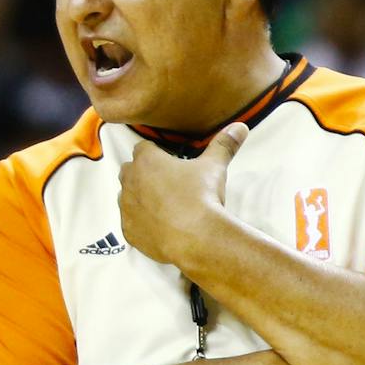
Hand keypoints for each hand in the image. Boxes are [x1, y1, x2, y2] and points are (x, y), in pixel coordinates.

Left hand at [118, 122, 246, 266]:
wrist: (196, 237)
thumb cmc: (201, 197)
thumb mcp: (214, 167)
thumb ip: (223, 145)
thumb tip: (238, 127)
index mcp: (146, 161)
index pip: (143, 147)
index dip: (157, 152)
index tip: (170, 160)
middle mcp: (130, 182)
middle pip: (130, 169)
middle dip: (144, 172)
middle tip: (168, 181)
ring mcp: (126, 207)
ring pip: (126, 196)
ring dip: (140, 196)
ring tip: (165, 203)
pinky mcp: (128, 230)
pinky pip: (130, 222)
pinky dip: (141, 222)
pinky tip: (160, 224)